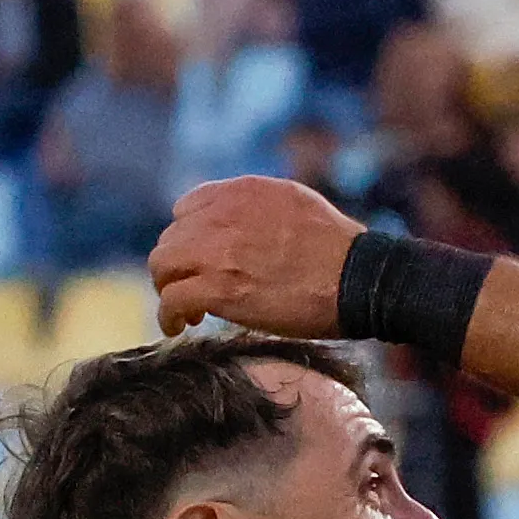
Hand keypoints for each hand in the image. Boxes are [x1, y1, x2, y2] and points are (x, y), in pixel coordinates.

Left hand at [151, 176, 364, 337]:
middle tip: (191, 289)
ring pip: (162, 266)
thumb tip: (245, 228)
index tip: (200, 260)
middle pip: (171, 238)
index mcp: (241, 192)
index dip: (189, 238)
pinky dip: (169, 315)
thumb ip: (260, 208)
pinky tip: (179, 326)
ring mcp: (217, 251)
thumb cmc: (338, 249)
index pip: (187, 208)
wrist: (356, 277)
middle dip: (178, 265)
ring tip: (185, 311)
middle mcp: (222, 215)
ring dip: (168, 288)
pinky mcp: (219, 289)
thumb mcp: (295, 203)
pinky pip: (172, 299)